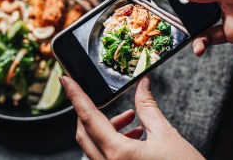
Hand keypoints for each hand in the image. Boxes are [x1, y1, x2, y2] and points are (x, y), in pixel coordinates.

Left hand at [59, 75, 203, 159]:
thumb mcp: (166, 135)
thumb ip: (148, 107)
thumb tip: (142, 86)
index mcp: (118, 154)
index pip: (88, 117)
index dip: (75, 95)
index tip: (66, 80)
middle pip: (84, 133)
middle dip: (90, 112)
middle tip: (101, 99)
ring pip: (94, 145)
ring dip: (106, 128)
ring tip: (130, 119)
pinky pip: (105, 157)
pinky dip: (113, 142)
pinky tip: (133, 135)